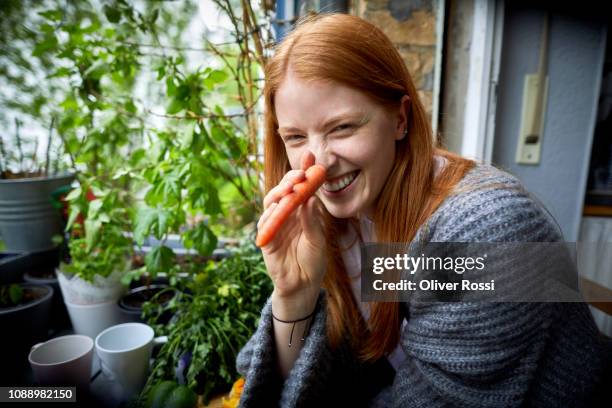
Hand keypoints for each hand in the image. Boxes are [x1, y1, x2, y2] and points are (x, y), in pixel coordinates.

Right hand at [258, 151, 326, 317]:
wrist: (304, 285)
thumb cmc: (313, 260)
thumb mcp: (317, 238)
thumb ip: (312, 220)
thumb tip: (309, 198)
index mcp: (300, 210)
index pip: (300, 187)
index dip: (303, 171)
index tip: (310, 156)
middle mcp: (286, 214)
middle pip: (282, 190)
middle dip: (289, 179)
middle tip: (299, 174)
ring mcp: (274, 225)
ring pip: (271, 203)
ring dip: (278, 194)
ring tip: (289, 188)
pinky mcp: (266, 239)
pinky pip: (265, 223)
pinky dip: (271, 215)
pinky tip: (278, 208)